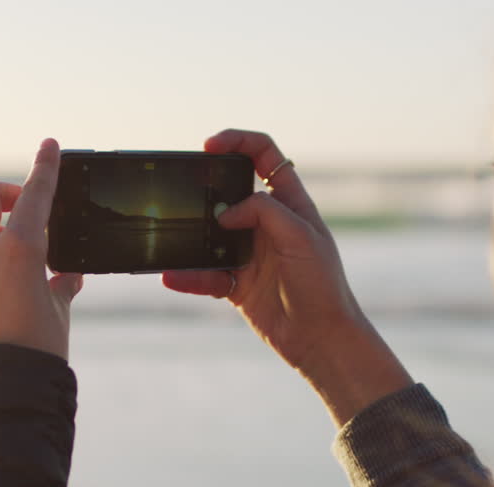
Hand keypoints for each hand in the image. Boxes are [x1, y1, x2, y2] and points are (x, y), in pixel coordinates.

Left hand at [0, 138, 82, 359]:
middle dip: (4, 193)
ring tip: (22, 257)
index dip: (44, 167)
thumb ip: (61, 284)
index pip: (34, 194)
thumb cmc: (35, 352)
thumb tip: (67, 276)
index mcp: (17, 250)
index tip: (49, 145)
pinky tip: (6, 281)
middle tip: (25, 209)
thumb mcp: (58, 312)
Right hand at [163, 129, 412, 424]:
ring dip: (191, 237)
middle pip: (229, 192)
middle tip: (185, 193)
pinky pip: (205, 274)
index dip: (238, 142)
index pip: (264, 156)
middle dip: (205, 190)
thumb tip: (225, 213)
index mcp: (289, 203)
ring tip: (173, 238)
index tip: (209, 146)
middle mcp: (267, 224)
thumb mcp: (300, 235)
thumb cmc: (321, 283)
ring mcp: (250, 253)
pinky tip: (173, 276)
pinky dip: (189, 276)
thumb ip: (264, 212)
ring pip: (211, 235)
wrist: (321, 338)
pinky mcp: (237, 283)